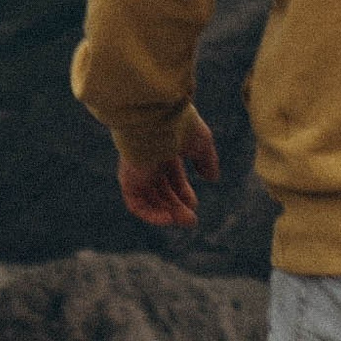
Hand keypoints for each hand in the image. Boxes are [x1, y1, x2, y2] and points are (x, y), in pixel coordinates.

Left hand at [116, 110, 220, 230]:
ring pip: (149, 198)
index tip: (193, 204)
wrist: (157, 120)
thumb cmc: (181, 127)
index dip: (183, 192)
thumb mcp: (201, 144)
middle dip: (177, 206)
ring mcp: (137, 169)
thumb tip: (212, 178)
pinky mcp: (128, 178)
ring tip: (185, 221)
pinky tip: (168, 219)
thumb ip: (207, 160)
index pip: (171, 175)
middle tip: (191, 221)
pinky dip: (150, 214)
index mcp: (164, 147)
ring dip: (167, 213)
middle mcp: (148, 159)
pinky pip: (135, 203)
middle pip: (161, 189)